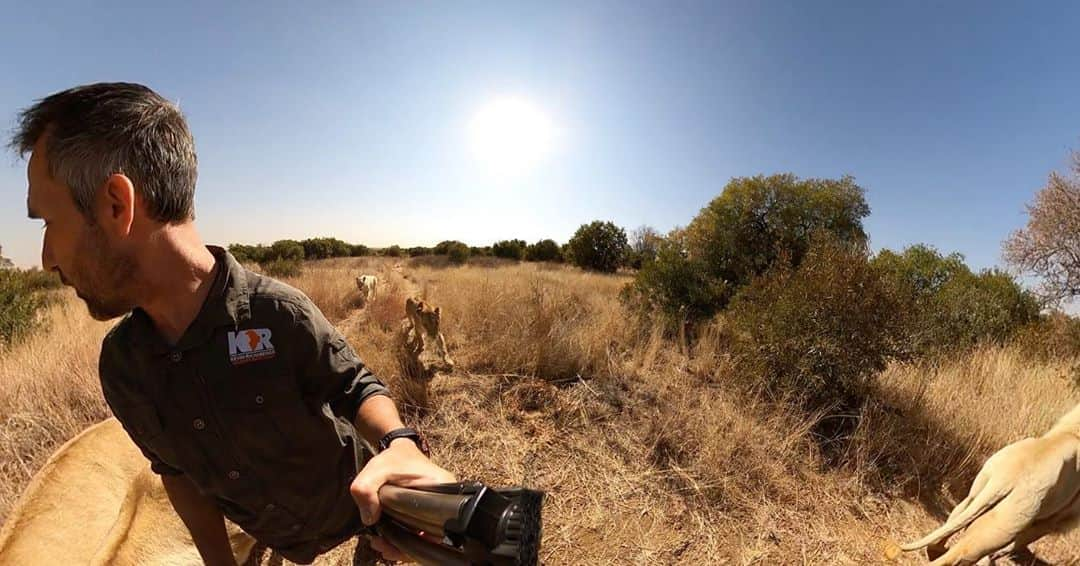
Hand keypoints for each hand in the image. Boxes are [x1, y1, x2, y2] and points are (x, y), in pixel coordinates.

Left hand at [350, 439, 455, 561]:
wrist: (398, 450)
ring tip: (381, 545)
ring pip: (426, 536)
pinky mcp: (429, 513)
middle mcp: (447, 500)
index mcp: (444, 487)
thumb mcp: (376, 468)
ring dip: (404, 545)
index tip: (393, 541)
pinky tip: (386, 541)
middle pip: (433, 535)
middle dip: (407, 547)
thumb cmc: (393, 458)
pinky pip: (420, 532)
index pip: (437, 524)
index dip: (416, 539)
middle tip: (382, 546)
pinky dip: (404, 539)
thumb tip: (370, 519)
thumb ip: (366, 488)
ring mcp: (439, 508)